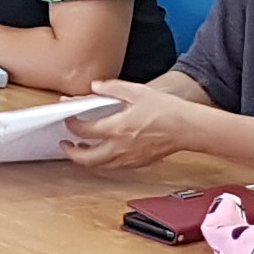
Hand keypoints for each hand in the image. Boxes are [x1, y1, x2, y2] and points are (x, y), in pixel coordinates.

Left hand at [57, 80, 195, 175]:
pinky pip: (114, 166)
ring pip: (99, 166)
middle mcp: (120, 147)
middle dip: (71, 152)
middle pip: (86, 158)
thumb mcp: (138, 91)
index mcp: (117, 127)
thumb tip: (95, 86)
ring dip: (86, 158)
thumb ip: (113, 88)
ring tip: (81, 148)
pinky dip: (103, 161)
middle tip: (65, 144)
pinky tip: (104, 152)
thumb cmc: (167, 110)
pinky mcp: (138, 163)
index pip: (84, 130)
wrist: (188, 128)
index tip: (68, 118)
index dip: (71, 124)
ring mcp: (129, 158)